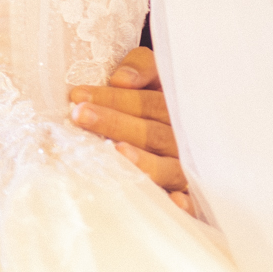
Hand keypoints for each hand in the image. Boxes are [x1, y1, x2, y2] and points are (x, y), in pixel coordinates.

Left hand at [68, 47, 191, 213]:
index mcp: (173, 109)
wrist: (184, 126)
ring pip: (169, 167)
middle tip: (80, 115)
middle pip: (152, 134)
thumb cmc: (152, 99)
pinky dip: (187, 204)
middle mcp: (182, 140)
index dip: (114, 99)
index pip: (146, 104)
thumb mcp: (153, 75)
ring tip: (117, 152)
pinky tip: (174, 202)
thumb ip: (141, 67)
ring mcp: (187, 169)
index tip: (78, 96)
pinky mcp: (191, 196)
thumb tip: (121, 80)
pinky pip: (195, 203)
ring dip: (145, 161)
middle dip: (116, 124)